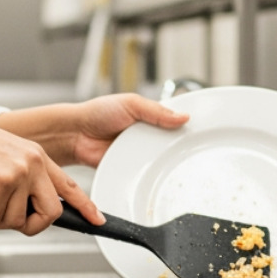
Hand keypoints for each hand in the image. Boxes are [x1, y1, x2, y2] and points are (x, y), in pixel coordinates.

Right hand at [0, 111, 103, 234]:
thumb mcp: (5, 161)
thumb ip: (22, 182)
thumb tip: (27, 213)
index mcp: (38, 157)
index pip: (69, 186)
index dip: (85, 206)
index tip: (96, 220)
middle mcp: (34, 162)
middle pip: (51, 213)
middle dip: (30, 226)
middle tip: (8, 221)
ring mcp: (20, 171)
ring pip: (17, 220)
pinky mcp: (2, 181)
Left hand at [65, 94, 188, 167]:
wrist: (76, 135)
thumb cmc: (98, 113)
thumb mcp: (130, 103)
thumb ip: (156, 110)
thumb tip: (182, 117)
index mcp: (150, 117)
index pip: (175, 123)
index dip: (186, 128)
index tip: (201, 133)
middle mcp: (147, 135)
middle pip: (171, 144)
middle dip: (178, 147)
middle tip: (192, 150)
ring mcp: (139, 153)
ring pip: (160, 160)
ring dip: (165, 162)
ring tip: (176, 163)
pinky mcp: (131, 169)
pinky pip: (146, 173)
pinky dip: (151, 173)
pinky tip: (159, 174)